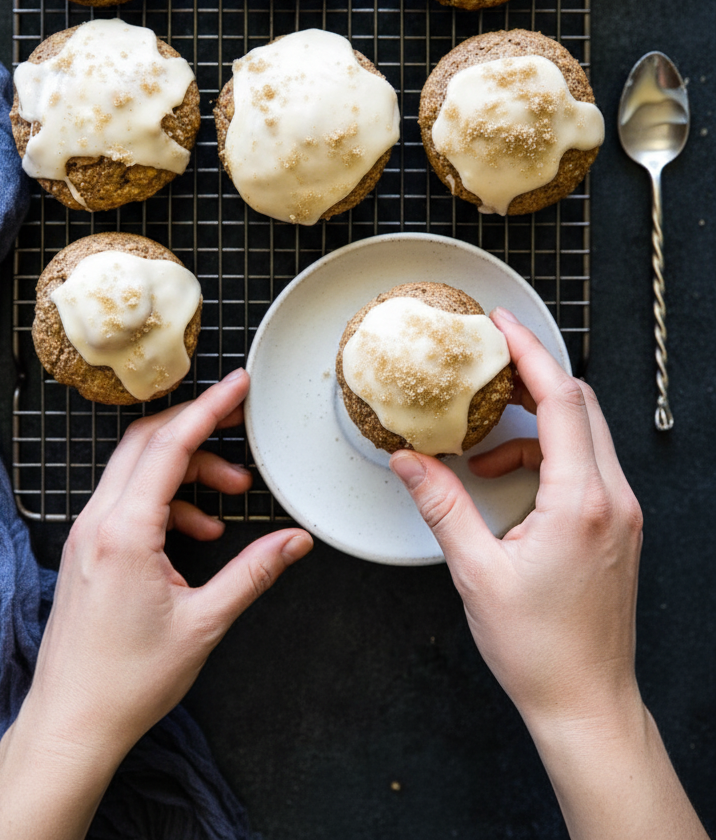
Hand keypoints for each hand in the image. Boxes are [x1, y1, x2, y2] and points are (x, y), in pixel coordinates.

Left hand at [22, 368, 312, 769]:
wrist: (71, 722)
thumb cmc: (128, 681)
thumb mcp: (204, 624)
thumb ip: (253, 573)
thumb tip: (296, 542)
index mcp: (124, 531)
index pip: (170, 445)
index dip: (209, 408)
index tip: (239, 384)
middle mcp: (97, 521)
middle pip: (148, 442)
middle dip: (199, 429)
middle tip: (242, 428)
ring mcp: (86, 534)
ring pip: (137, 468)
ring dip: (187, 469)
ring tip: (232, 497)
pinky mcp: (86, 549)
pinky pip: (127, 499)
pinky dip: (167, 498)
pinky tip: (198, 532)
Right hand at [389, 309, 643, 733]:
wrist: (586, 702)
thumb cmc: (539, 649)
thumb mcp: (475, 573)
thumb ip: (441, 506)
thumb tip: (408, 460)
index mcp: (581, 502)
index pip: (562, 400)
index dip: (530, 353)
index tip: (501, 326)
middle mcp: (612, 499)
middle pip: (579, 405)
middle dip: (531, 376)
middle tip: (485, 366)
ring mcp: (620, 513)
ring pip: (583, 434)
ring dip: (533, 424)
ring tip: (481, 447)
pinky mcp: (615, 527)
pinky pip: (584, 465)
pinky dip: (542, 457)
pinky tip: (503, 482)